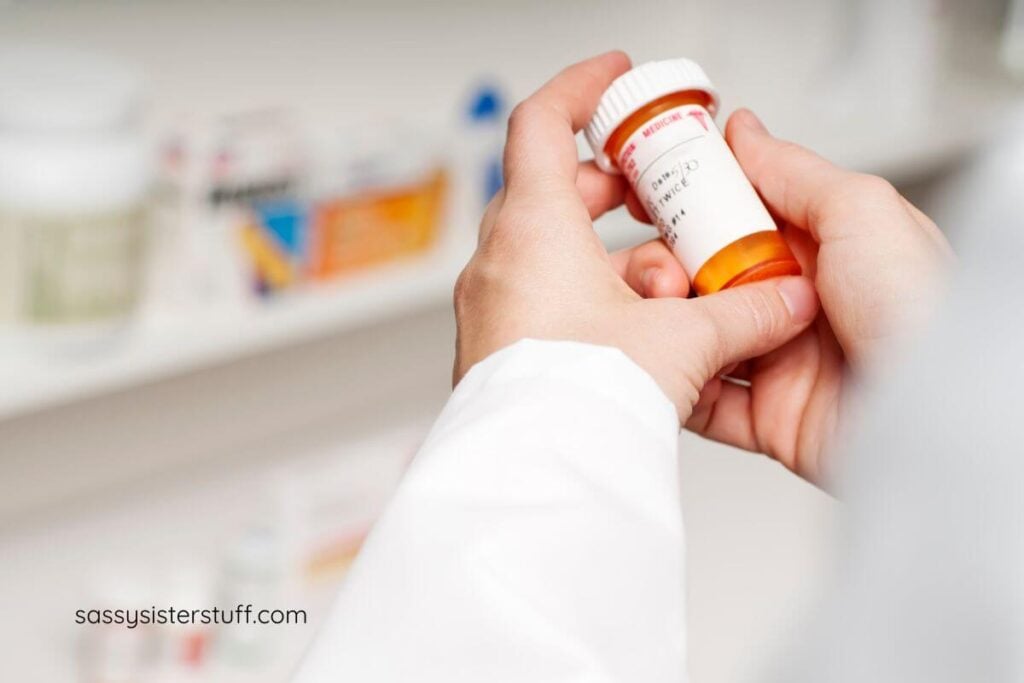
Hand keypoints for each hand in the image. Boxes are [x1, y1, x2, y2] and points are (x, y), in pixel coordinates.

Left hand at [453, 52, 819, 421]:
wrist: (532, 479)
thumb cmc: (577, 404)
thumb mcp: (678, 343)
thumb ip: (742, 313)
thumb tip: (786, 301)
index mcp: (533, 229)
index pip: (542, 122)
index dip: (581, 88)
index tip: (615, 77)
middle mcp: (501, 260)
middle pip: (553, 188)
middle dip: (613, 186)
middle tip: (658, 193)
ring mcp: (493, 305)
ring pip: (550, 247)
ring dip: (607, 252)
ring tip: (665, 280)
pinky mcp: (499, 345)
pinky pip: (541, 294)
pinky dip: (586, 292)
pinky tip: (634, 327)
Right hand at [614, 108, 952, 483]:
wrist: (936, 412)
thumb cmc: (923, 308)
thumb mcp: (862, 211)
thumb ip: (794, 172)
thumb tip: (744, 133)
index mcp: (819, 248)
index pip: (736, 215)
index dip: (688, 202)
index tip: (647, 191)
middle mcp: (794, 302)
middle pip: (704, 275)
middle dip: (667, 264)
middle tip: (659, 266)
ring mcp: (779, 360)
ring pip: (697, 334)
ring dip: (668, 320)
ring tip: (663, 310)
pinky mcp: (767, 418)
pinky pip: (707, 401)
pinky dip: (680, 382)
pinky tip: (666, 360)